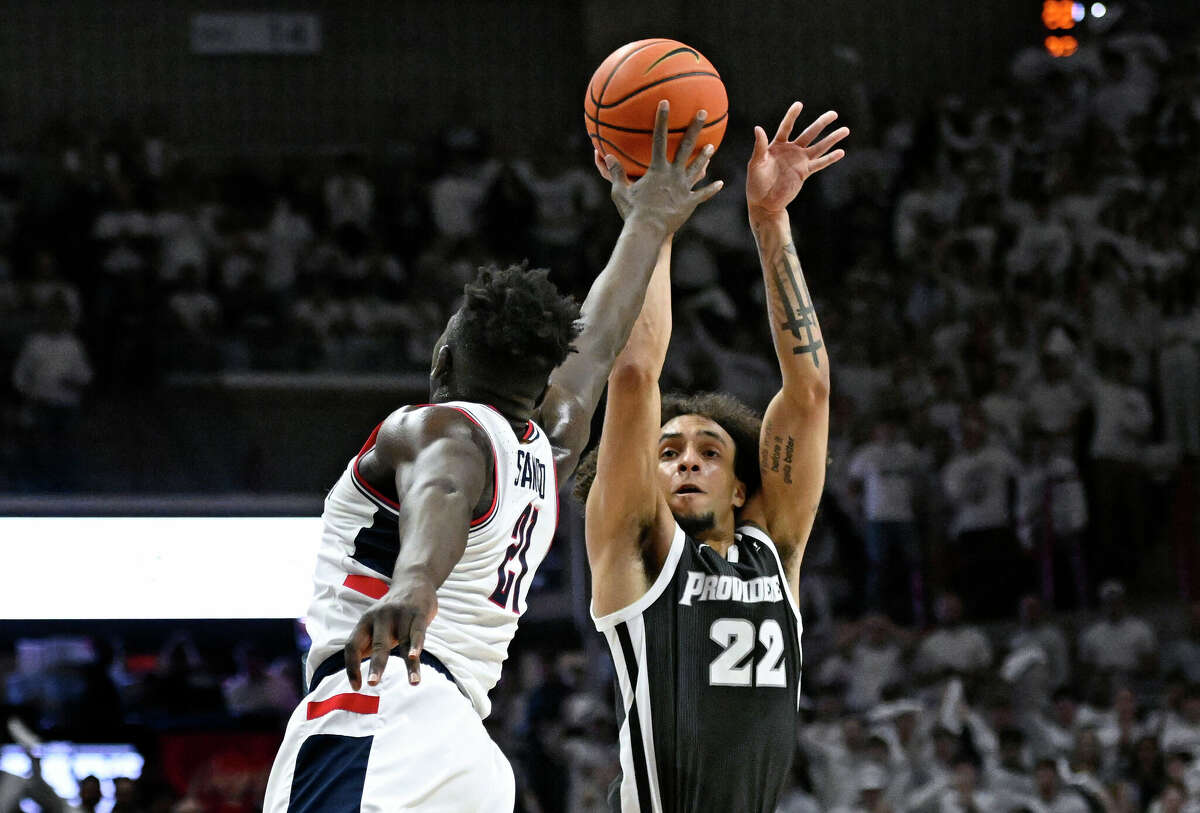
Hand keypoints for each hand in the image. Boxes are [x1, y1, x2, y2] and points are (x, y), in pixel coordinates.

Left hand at [344, 578, 436, 689]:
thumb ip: (365, 644)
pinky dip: (417, 645)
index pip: (353, 646)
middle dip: (376, 666)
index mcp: (366, 621)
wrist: (413, 581)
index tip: (356, 687)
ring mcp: (400, 614)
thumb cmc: (392, 612)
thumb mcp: (374, 624)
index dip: (352, 667)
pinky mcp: (418, 613)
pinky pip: (418, 632)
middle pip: (378, 645)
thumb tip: (353, 671)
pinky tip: (416, 657)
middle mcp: (381, 617)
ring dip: (410, 665)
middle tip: (372, 683)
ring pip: (404, 642)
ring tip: (413, 682)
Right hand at [595, 100, 721, 230]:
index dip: (662, 120)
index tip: (665, 103)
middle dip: (695, 128)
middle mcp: (674, 175)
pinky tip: (721, 183)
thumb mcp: (620, 191)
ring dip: (704, 157)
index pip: (659, 138)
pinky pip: (702, 195)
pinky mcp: (689, 203)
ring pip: (697, 168)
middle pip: (686, 147)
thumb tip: (606, 155)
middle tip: (703, 113)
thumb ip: (615, 172)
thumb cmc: (632, 211)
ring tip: (711, 147)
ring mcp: (683, 189)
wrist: (648, 230)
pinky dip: (711, 189)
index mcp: (657, 169)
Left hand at [746, 102, 848, 217]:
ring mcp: (799, 161)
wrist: (764, 202)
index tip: (799, 104)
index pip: (786, 127)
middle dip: (821, 123)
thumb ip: (759, 146)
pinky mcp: (804, 172)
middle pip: (809, 133)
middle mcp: (791, 150)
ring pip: (819, 147)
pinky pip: (819, 164)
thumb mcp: (755, 163)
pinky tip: (841, 152)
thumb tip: (758, 128)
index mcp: (777, 145)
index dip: (792, 116)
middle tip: (834, 114)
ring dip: (832, 139)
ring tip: (845, 129)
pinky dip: (830, 158)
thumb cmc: (756, 183)